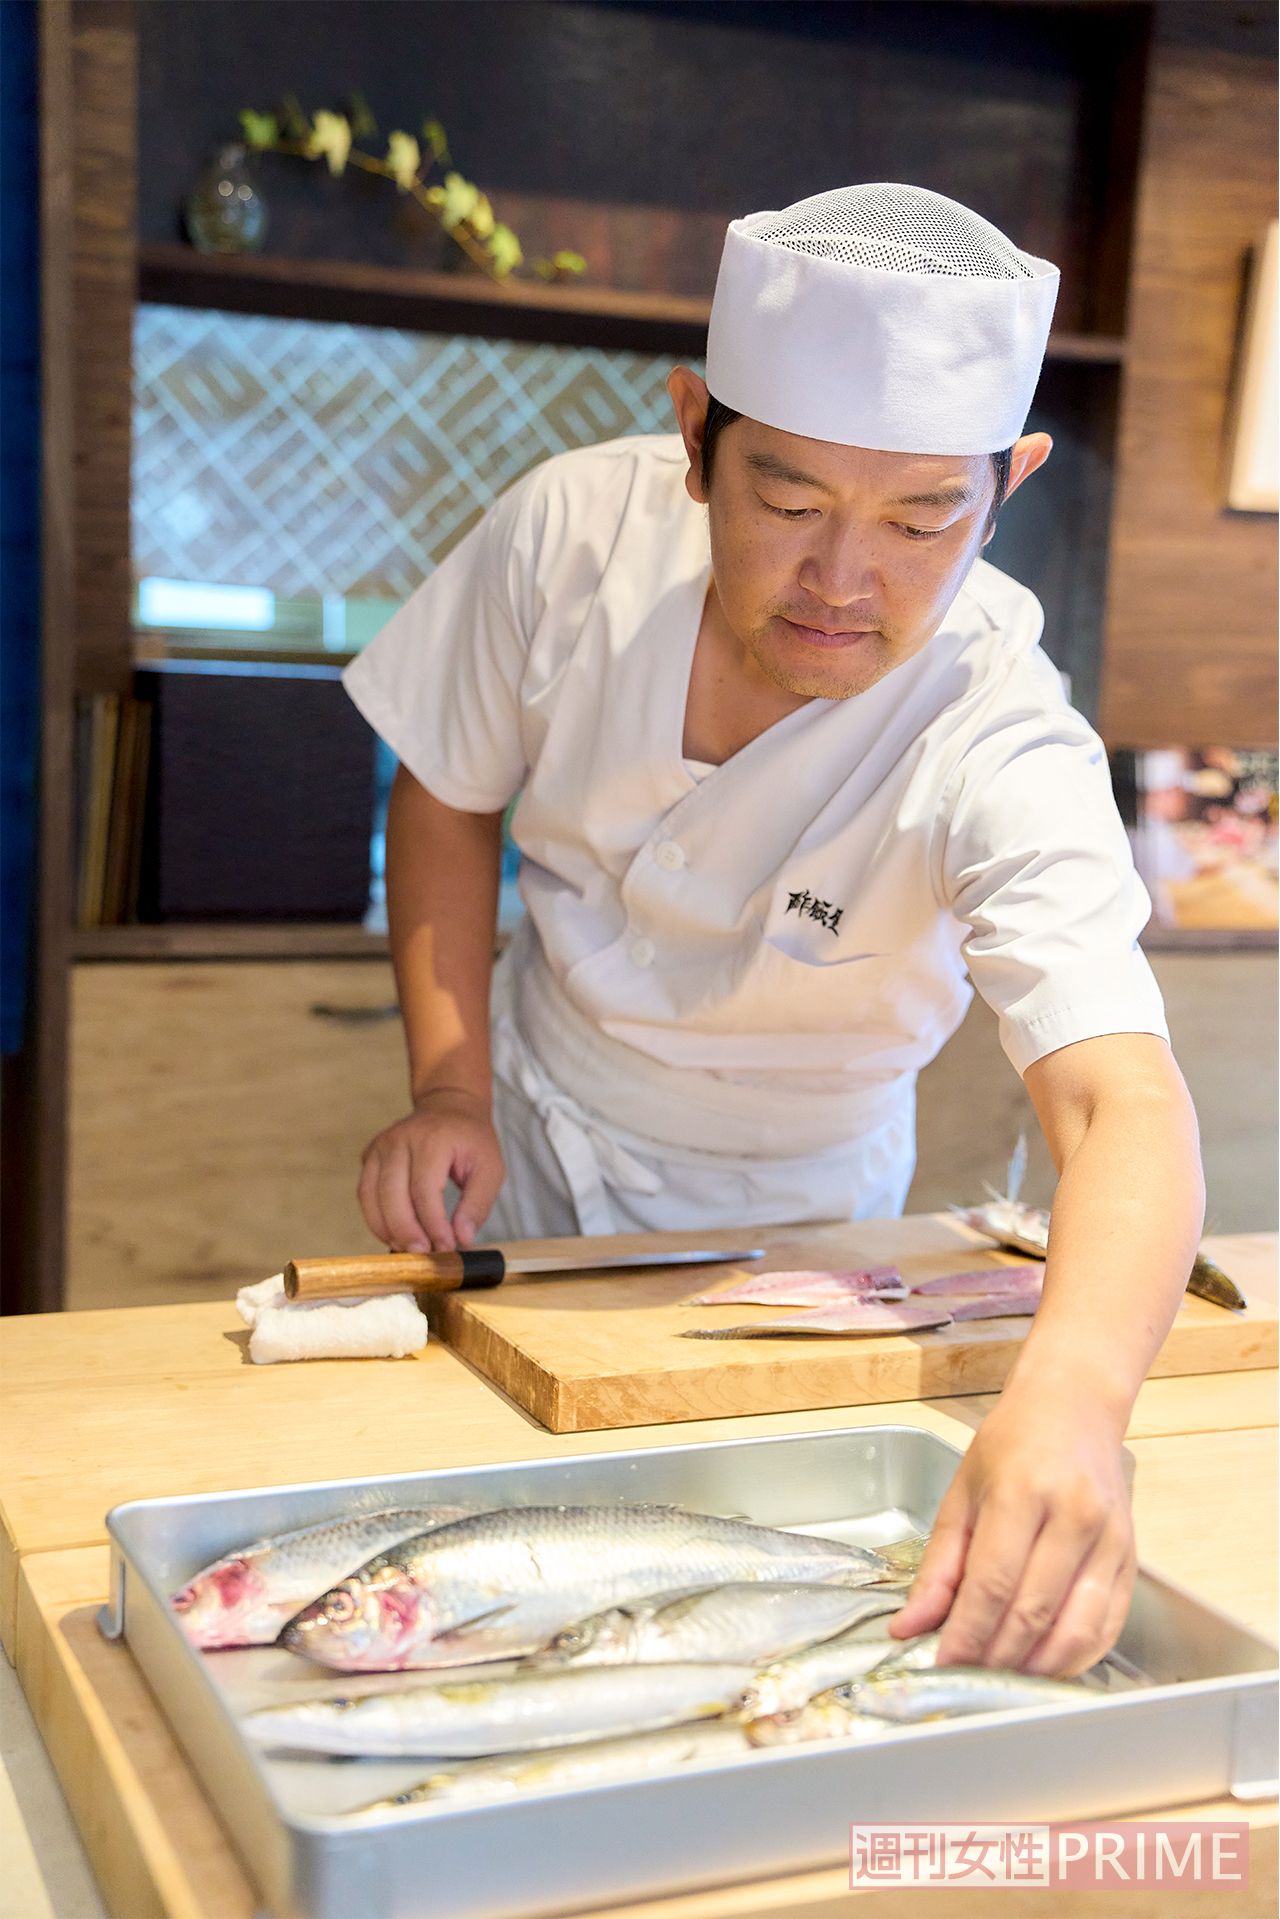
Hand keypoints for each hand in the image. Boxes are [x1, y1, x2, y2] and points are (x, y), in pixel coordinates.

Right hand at [357, 1089, 504, 1253]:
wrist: (449, 1107)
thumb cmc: (470, 1140)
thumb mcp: (490, 1167)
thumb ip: (478, 1204)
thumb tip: (462, 1238)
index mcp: (432, 1139)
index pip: (424, 1189)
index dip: (433, 1224)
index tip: (446, 1247)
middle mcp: (399, 1140)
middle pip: (392, 1195)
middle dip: (407, 1231)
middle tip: (424, 1255)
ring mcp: (380, 1146)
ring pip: (371, 1196)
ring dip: (387, 1229)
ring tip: (409, 1249)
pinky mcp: (369, 1155)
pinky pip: (365, 1193)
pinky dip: (376, 1219)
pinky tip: (395, 1235)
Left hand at [888, 1382, 1135, 1677]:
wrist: (1074, 1408)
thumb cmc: (1011, 1446)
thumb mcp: (961, 1493)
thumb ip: (938, 1566)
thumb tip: (910, 1626)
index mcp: (1021, 1493)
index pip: (992, 1584)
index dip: (966, 1634)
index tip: (942, 1663)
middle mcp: (1073, 1517)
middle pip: (1033, 1612)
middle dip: (995, 1657)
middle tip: (965, 1679)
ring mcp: (1109, 1540)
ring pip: (1075, 1629)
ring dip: (1036, 1667)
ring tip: (1001, 1679)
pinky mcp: (1130, 1559)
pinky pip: (1107, 1626)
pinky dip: (1075, 1657)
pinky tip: (1044, 1665)